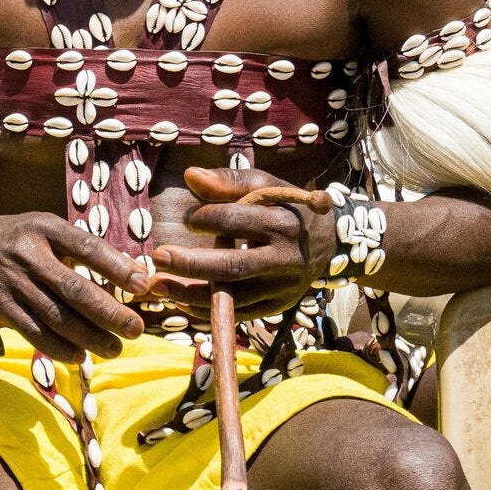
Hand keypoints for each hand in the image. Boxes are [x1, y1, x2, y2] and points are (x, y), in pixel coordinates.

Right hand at [0, 212, 151, 360]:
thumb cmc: (20, 239)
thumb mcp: (47, 229)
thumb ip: (80, 248)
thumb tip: (129, 273)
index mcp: (46, 229)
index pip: (87, 247)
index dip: (117, 267)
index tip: (142, 285)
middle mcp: (29, 256)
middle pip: (74, 289)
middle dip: (109, 312)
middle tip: (136, 328)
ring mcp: (14, 283)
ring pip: (57, 316)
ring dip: (90, 337)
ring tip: (114, 348)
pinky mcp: (2, 307)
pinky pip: (34, 333)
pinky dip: (59, 348)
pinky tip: (79, 355)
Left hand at [148, 168, 339, 318]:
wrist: (332, 242)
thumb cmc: (287, 208)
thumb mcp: (267, 186)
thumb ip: (228, 182)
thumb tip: (190, 175)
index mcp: (282, 222)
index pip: (236, 221)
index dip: (205, 218)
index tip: (187, 219)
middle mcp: (284, 258)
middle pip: (234, 265)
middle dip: (192, 264)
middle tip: (159, 257)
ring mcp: (283, 287)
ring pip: (234, 296)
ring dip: (192, 293)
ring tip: (158, 285)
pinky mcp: (278, 305)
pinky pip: (240, 314)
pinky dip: (210, 311)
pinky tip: (180, 302)